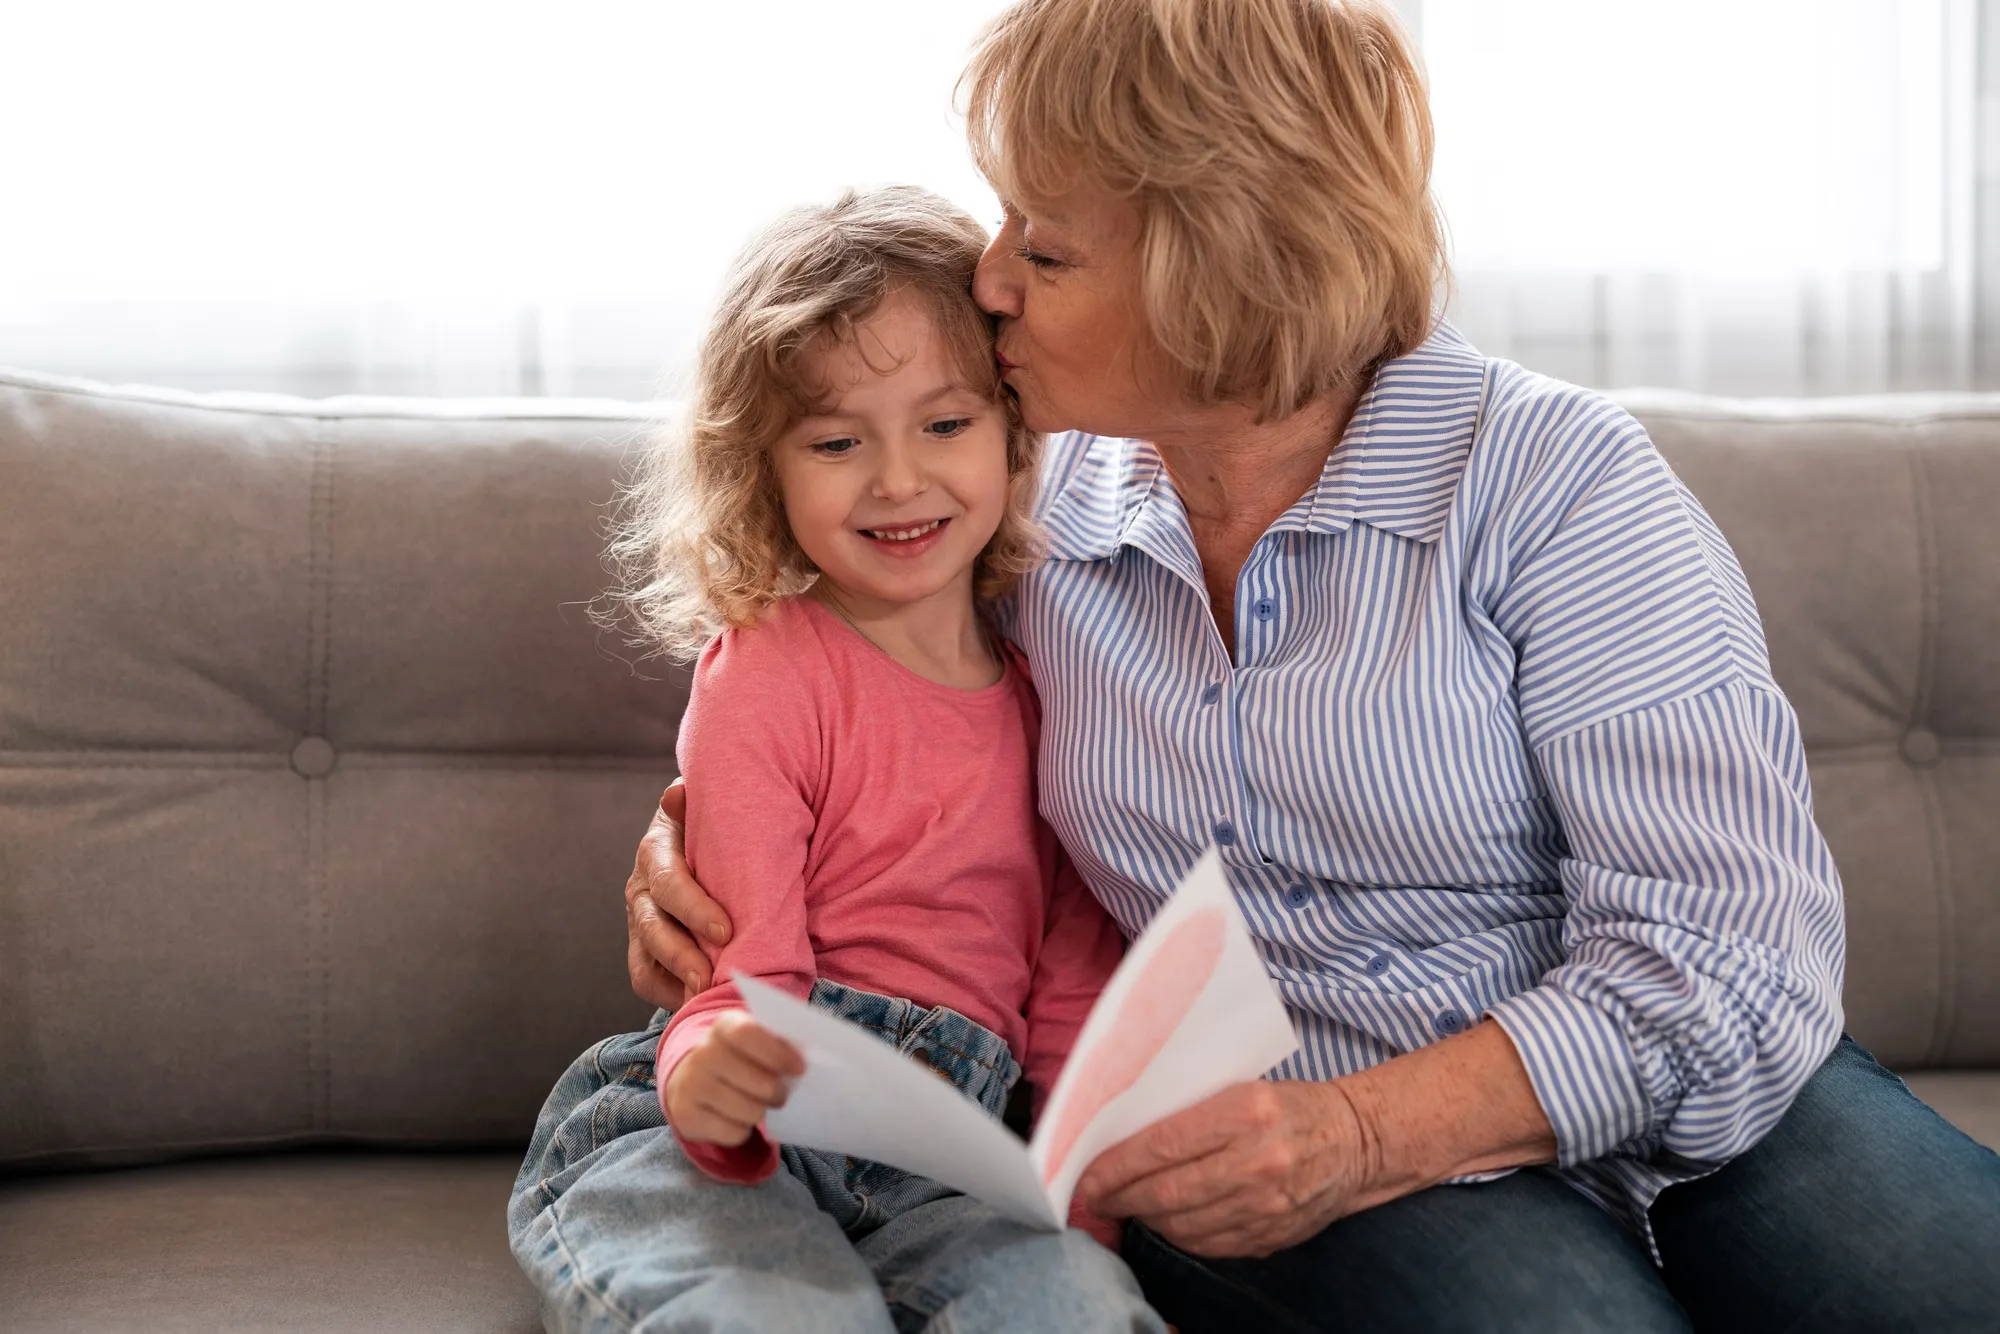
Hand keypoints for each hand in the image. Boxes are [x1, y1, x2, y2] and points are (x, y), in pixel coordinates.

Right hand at [626, 781, 734, 1008]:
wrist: (710, 841)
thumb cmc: (718, 826)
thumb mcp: (710, 810)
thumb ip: (695, 806)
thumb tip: (675, 794)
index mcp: (657, 851)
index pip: (669, 883)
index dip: (694, 908)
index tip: (725, 929)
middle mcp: (642, 888)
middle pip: (653, 928)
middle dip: (682, 955)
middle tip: (712, 977)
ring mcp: (641, 921)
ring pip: (646, 959)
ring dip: (675, 981)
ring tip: (705, 997)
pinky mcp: (645, 948)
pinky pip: (646, 979)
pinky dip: (671, 994)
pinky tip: (700, 1000)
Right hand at [663, 1011, 804, 1145]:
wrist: (689, 1081)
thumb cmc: (738, 1059)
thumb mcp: (754, 1041)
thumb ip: (778, 1043)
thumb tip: (806, 1060)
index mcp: (723, 1026)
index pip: (748, 1034)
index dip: (778, 1053)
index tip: (799, 1069)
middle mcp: (701, 1053)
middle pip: (759, 1082)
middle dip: (778, 1092)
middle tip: (780, 1094)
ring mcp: (690, 1085)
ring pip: (750, 1111)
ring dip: (761, 1112)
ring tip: (757, 1104)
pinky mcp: (686, 1117)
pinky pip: (734, 1133)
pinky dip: (742, 1130)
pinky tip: (735, 1118)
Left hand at [1075, 1080, 1373, 1258]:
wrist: (1356, 1141)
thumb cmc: (1289, 1106)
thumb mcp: (1242, 1087)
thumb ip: (1191, 1111)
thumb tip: (1124, 1138)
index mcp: (1247, 1111)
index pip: (1164, 1144)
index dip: (1117, 1166)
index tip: (1087, 1174)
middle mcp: (1258, 1161)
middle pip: (1168, 1190)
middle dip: (1120, 1197)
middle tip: (1094, 1197)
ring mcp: (1268, 1205)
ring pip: (1184, 1224)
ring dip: (1146, 1218)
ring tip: (1127, 1206)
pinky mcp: (1273, 1236)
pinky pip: (1209, 1245)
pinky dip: (1179, 1236)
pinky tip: (1165, 1221)